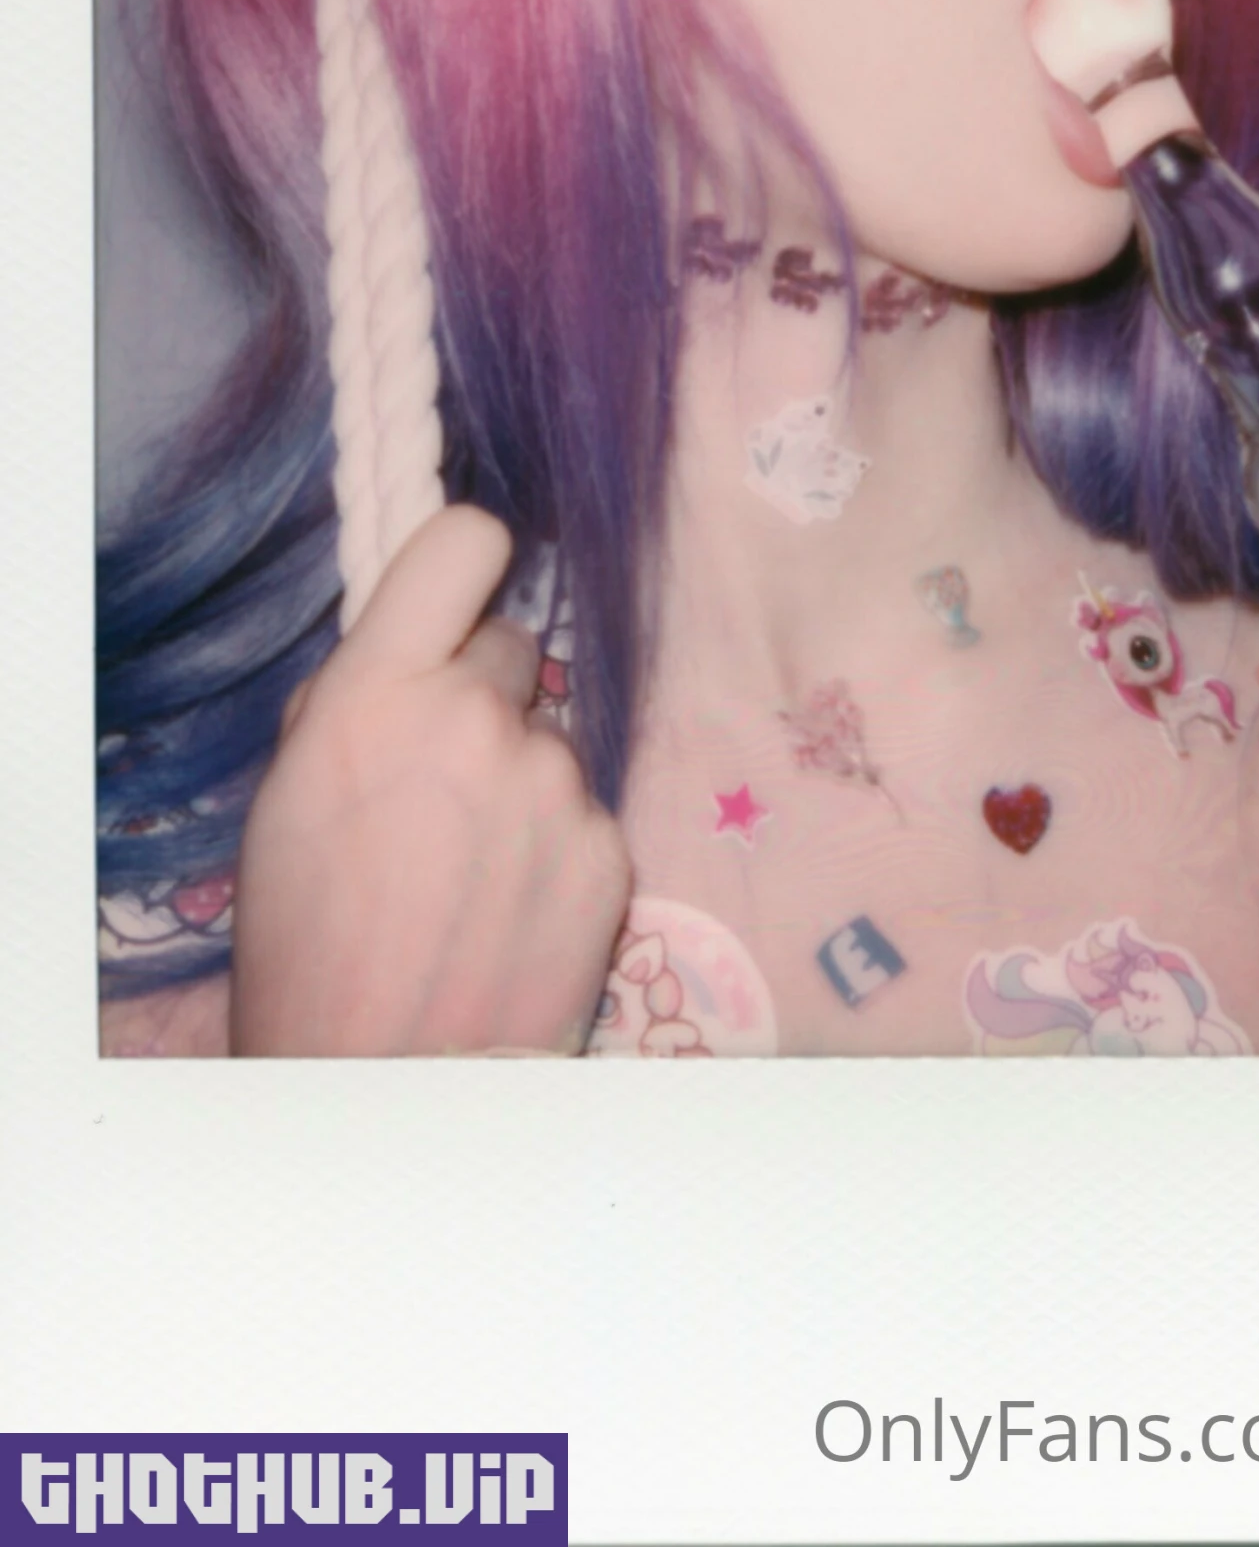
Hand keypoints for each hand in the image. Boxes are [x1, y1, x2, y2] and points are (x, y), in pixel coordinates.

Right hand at [230, 508, 632, 1054]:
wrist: (381, 1076)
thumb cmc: (309, 937)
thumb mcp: (291, 790)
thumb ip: (362, 695)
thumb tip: (416, 647)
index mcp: (381, 690)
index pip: (465, 541)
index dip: (465, 564)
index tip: (460, 601)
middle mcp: (480, 717)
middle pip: (512, 647)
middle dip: (481, 696)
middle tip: (440, 782)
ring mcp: (555, 782)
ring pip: (547, 738)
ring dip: (518, 779)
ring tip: (469, 869)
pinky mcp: (608, 845)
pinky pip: (583, 810)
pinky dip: (554, 846)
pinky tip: (510, 906)